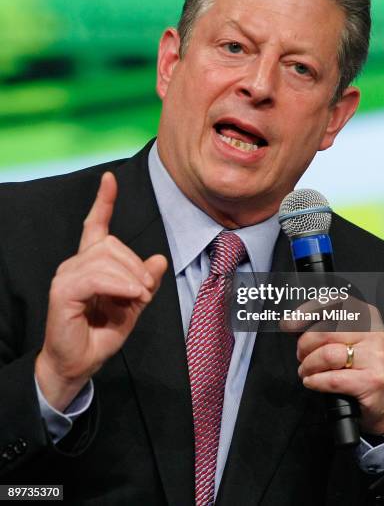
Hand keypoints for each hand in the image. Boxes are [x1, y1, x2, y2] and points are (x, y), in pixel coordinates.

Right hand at [35, 172, 166, 410]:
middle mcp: (75, 264)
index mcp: (91, 263)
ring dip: (130, 277)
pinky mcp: (63, 291)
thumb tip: (160, 258)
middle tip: (145, 290)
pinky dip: (119, 284)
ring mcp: (67, 276)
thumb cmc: (101, 335)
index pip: (95, 225)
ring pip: (105, 257)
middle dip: (135, 264)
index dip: (103, 201)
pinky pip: (97, 276)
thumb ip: (144, 282)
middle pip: (111, 243)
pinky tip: (131, 295)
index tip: (109, 179)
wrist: (79, 364)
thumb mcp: (132, 305)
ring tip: (138, 297)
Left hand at [295, 302, 383, 434]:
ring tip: (307, 370)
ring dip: (308, 366)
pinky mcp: (372, 380)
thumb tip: (292, 323)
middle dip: (305, 346)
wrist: (383, 399)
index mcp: (366, 315)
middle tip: (302, 355)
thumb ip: (325, 325)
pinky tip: (313, 381)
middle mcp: (373, 332)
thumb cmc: (360, 365)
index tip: (290, 324)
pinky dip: (316, 381)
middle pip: (325, 332)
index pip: (332, 305)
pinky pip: (332, 379)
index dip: (306, 313)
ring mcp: (375, 356)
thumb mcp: (347, 338)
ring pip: (327, 355)